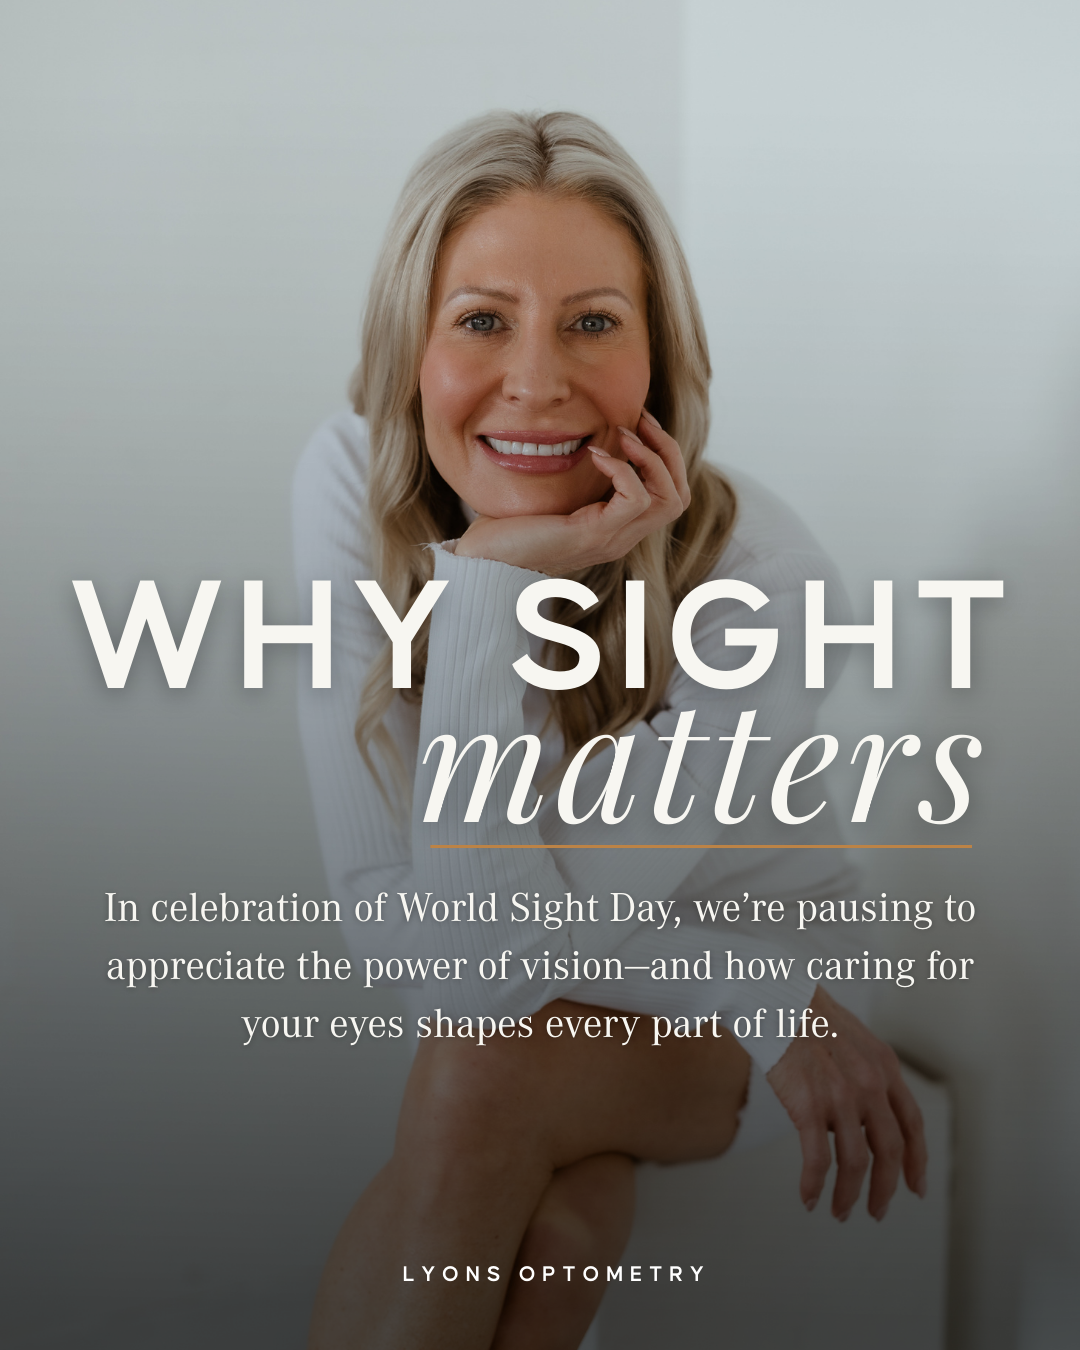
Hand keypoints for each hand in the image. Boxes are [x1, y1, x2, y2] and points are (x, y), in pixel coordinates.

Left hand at [453, 411, 689, 574]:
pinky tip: (596, 455)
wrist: (484, 560)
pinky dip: (623, 469)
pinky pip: (635, 499)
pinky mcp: (593, 535)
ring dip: (651, 456)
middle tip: (640, 422)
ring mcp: (611, 538)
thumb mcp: (554, 497)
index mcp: (617, 528)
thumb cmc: (509, 528)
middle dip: (667, 450)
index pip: (671, 494)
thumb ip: (577, 479)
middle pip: (680, 496)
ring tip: (622, 434)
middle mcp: (622, 537)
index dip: (663, 454)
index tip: (638, 423)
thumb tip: (584, 438)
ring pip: (669, 499)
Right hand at [765, 986, 927, 1220]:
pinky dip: (814, 1185)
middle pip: (889, 1152)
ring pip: (855, 1163)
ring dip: (849, 1195)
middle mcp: (870, 1085)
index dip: (917, 1161)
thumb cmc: (806, 1015)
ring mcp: (841, 1097)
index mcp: (885, 1068)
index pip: (912, 1125)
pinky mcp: (809, 1105)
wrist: (776, 997)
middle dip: (885, 1189)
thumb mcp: (855, 1039)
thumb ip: (868, 1074)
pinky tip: (808, 1198)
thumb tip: (866, 1114)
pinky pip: (817, 1159)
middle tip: (877, 1210)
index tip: (916, 1186)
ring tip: (841, 1211)